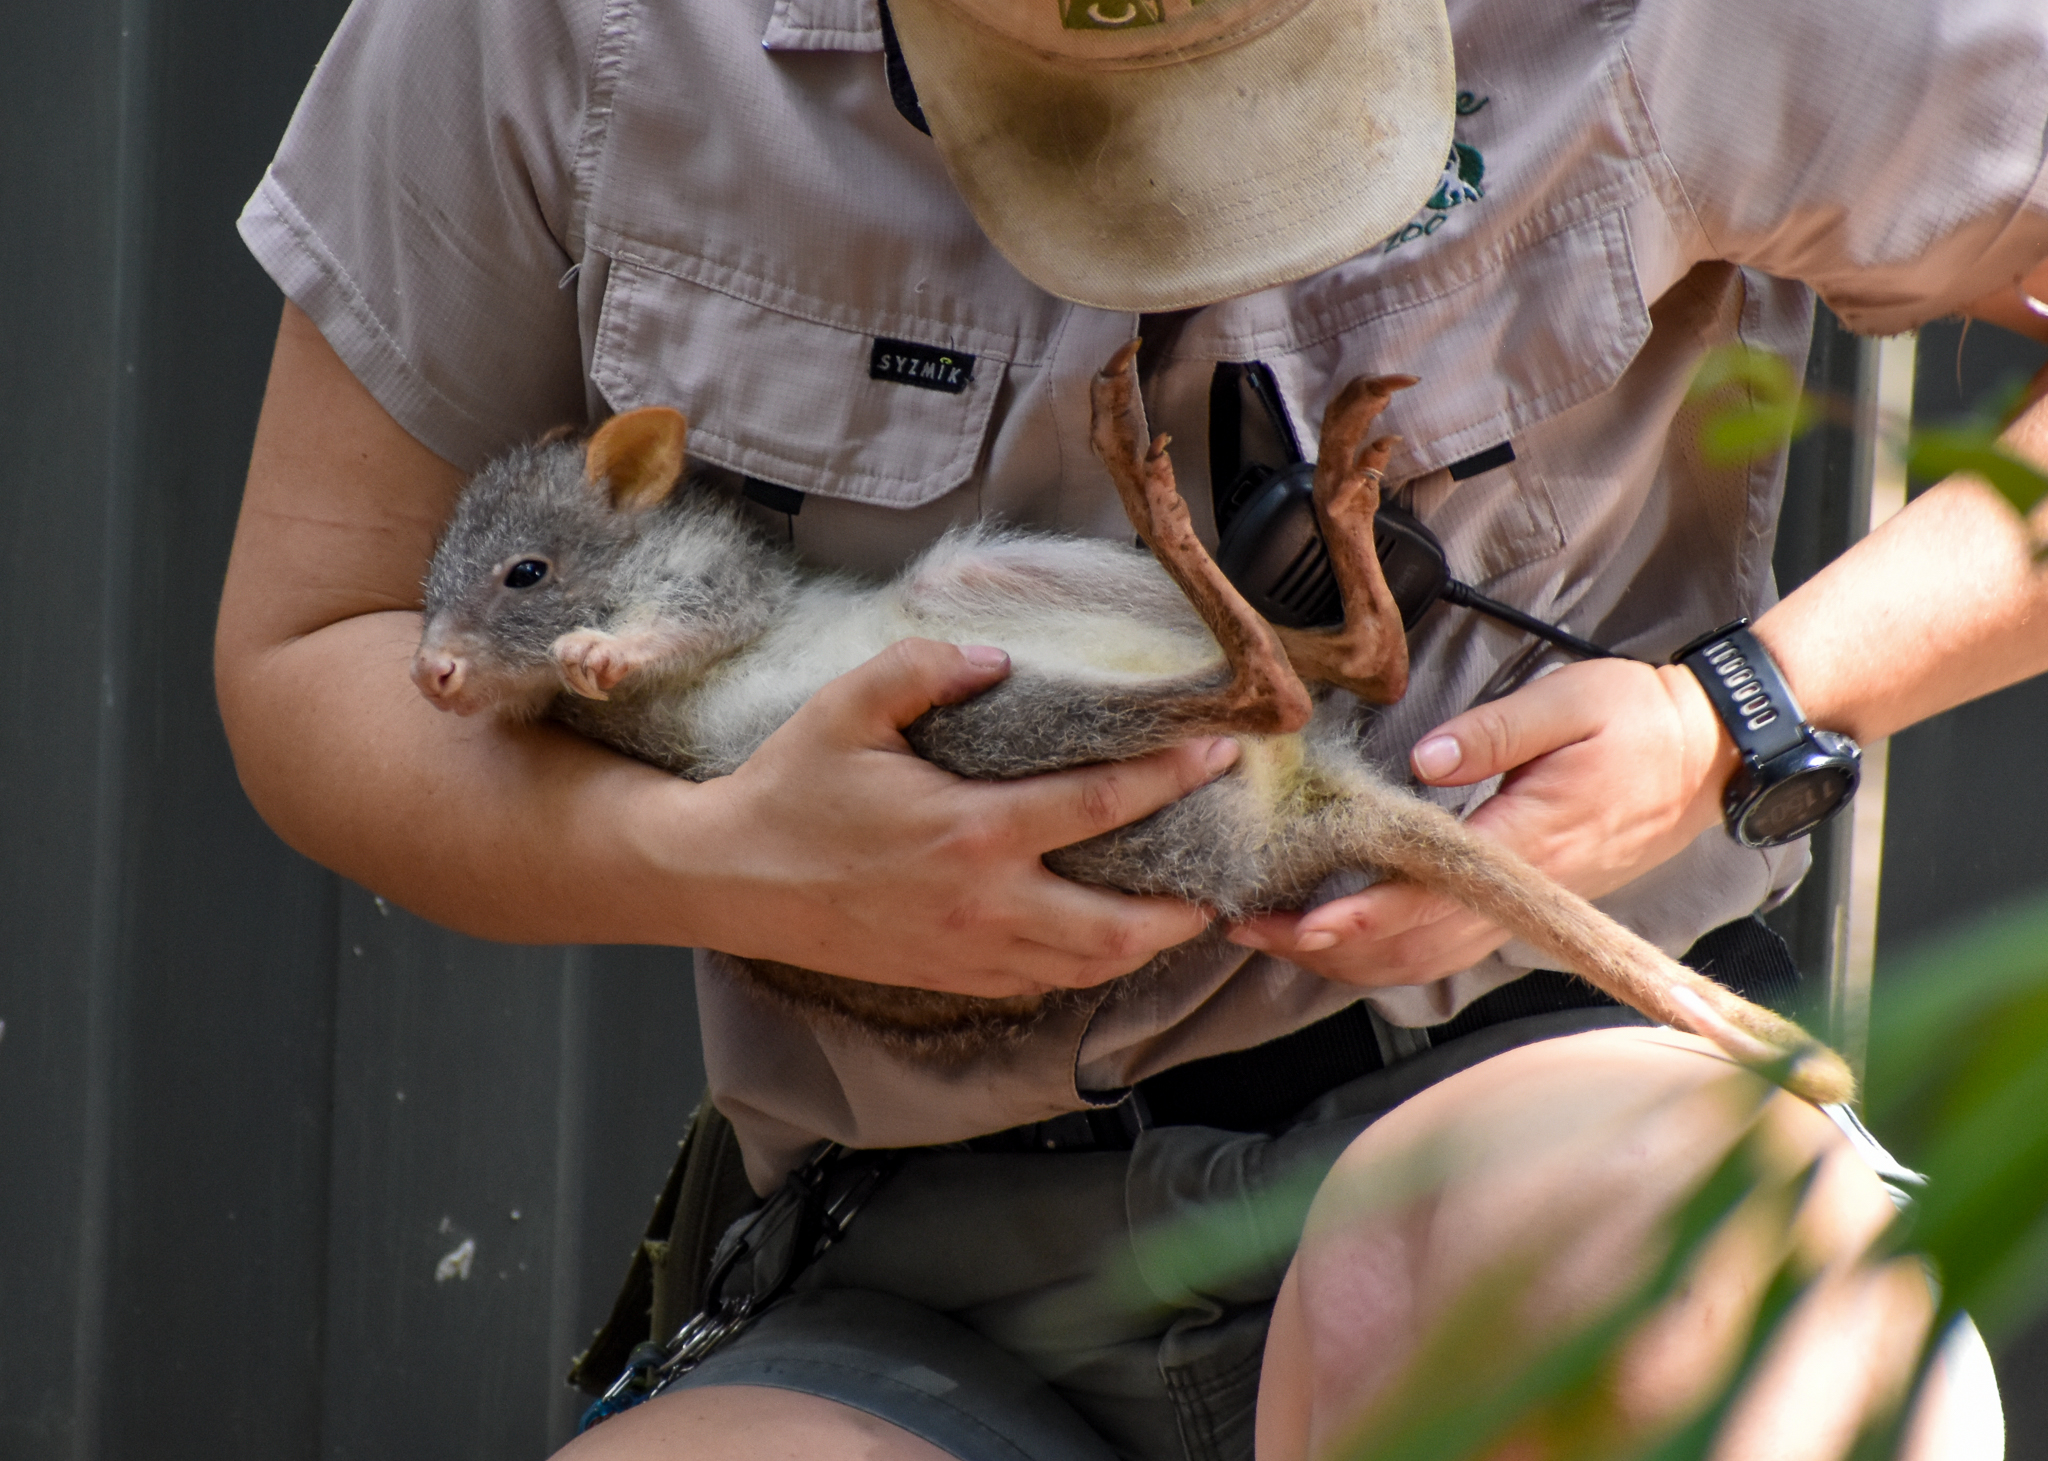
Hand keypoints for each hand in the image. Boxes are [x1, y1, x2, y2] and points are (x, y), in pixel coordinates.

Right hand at [680, 637, 1240, 997]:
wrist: (730, 879)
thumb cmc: (790, 789)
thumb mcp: (849, 706)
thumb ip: (927, 670)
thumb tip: (999, 661)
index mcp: (972, 830)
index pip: (1103, 803)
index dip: (1172, 777)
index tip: (1219, 752)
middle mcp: (985, 903)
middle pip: (1120, 922)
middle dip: (1187, 901)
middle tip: (1227, 871)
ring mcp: (970, 951)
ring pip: (1087, 966)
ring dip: (1146, 945)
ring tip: (1183, 914)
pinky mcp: (950, 978)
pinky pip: (1041, 982)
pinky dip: (1086, 966)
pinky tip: (1102, 939)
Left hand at [1228, 657, 1737, 985]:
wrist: (1708, 759)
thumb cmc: (1640, 723)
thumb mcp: (1573, 702)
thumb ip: (1498, 731)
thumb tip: (1428, 758)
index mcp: (1529, 842)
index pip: (1426, 895)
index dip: (1356, 914)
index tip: (1295, 921)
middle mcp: (1522, 892)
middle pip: (1407, 945)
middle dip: (1320, 947)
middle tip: (1242, 924)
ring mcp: (1521, 908)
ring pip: (1419, 959)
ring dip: (1341, 958)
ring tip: (1267, 932)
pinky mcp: (1520, 907)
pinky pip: (1439, 948)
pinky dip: (1379, 953)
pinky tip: (1331, 935)